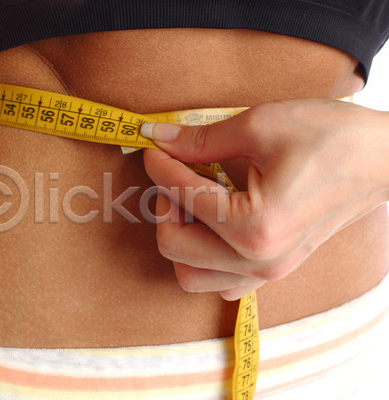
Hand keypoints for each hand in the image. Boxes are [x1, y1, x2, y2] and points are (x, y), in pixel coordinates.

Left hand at [141, 98, 388, 299]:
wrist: (382, 158)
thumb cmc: (330, 136)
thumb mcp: (259, 126)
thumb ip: (199, 139)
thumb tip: (156, 137)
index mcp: (255, 225)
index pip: (182, 197)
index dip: (159, 166)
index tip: (154, 146)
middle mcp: (259, 260)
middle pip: (174, 247)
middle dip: (164, 206)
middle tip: (174, 174)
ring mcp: (268, 271)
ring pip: (190, 275)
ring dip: (179, 237)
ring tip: (191, 201)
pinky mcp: (274, 270)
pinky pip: (221, 281)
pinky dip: (203, 257)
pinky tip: (213, 222)